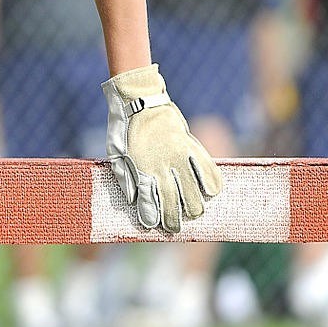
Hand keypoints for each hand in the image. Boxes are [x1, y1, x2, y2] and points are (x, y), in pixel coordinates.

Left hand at [103, 64, 222, 232]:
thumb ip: (125, 177)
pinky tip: (210, 191)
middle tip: (175, 228)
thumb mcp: (115, 153)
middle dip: (175, 220)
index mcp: (141, 167)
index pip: (149, 201)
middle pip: (175, 201)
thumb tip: (133, 200)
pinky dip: (212, 183)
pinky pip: (208, 168)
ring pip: (195, 190)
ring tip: (194, 213)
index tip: (153, 226)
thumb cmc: (123, 128)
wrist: (138, 99)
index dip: (152, 216)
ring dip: (196, 207)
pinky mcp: (191, 145)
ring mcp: (179, 155)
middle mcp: (162, 164)